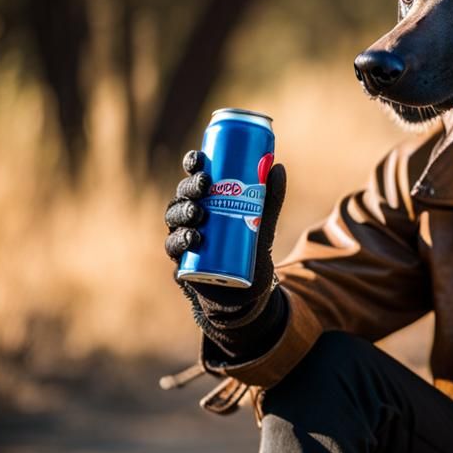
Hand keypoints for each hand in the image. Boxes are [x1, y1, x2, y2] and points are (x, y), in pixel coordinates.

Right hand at [165, 149, 288, 359]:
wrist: (247, 293)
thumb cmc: (250, 253)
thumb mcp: (264, 225)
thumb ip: (271, 199)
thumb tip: (278, 166)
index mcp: (206, 202)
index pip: (194, 178)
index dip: (192, 165)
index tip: (199, 158)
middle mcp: (190, 218)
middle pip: (182, 196)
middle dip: (189, 187)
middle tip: (204, 184)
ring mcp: (184, 239)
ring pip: (174, 220)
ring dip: (182, 212)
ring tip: (197, 212)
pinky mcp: (182, 262)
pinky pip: (174, 249)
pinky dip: (180, 242)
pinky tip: (192, 238)